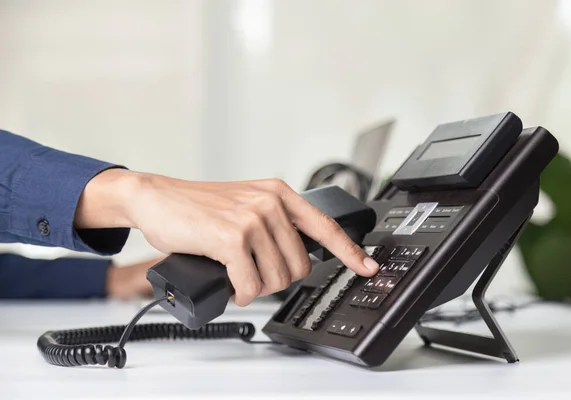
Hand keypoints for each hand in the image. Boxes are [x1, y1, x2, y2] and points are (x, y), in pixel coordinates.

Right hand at [75, 170, 378, 305]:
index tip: (367, 267)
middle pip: (299, 267)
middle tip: (255, 274)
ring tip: (239, 276)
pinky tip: (230, 284)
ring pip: (276, 280)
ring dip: (256, 288)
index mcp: (279, 194)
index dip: (350, 251)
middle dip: (278, 280)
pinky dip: (240, 292)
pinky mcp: (231, 238)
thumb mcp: (245, 205)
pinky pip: (250, 285)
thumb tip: (295, 258)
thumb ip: (273, 223)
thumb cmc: (200, 207)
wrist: (158, 198)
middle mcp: (270, 202)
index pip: (325, 227)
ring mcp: (252, 219)